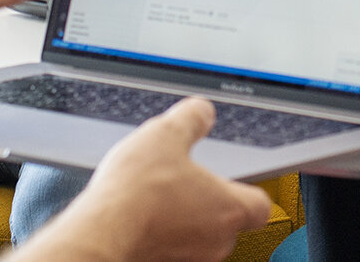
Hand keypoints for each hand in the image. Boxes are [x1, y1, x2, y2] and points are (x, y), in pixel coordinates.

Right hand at [17, 98, 272, 261]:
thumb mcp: (166, 135)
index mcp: (230, 209)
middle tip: (184, 183)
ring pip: (196, 238)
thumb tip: (202, 112)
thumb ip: (192, 119)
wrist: (99, 236)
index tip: (234, 178)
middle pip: (226, 222)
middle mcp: (215, 242)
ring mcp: (189, 259)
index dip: (248, 189)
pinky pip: (171, 250)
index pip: (260, 205)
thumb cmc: (136, 196)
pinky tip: (138, 219)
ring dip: (182, 220)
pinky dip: (160, 236)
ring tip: (155, 199)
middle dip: (207, 202)